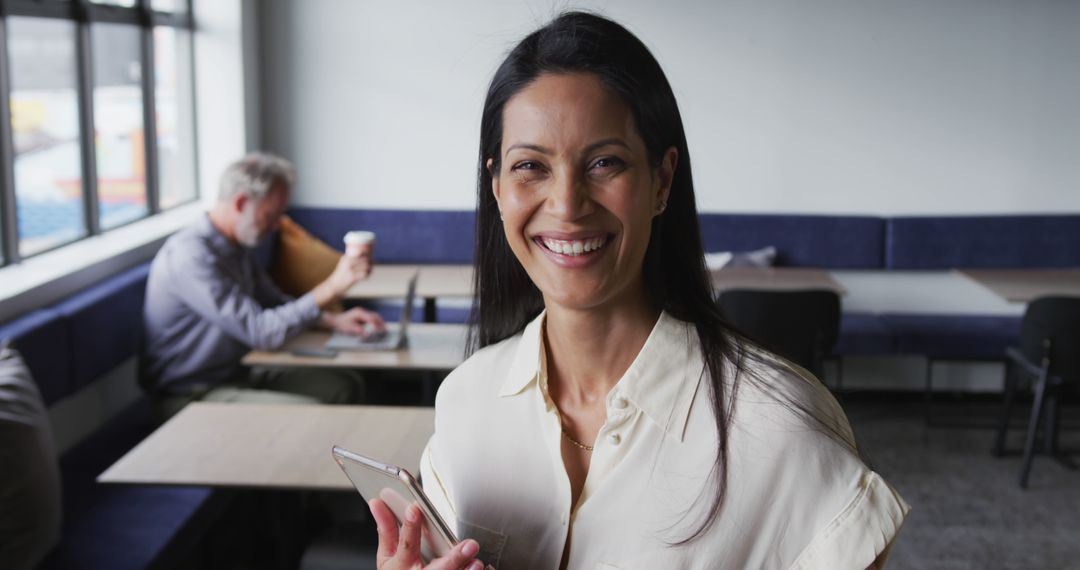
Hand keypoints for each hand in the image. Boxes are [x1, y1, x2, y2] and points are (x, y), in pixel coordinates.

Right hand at [312, 250, 372, 306]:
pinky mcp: (353, 277)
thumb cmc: (341, 276)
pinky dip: (367, 275)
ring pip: (366, 266)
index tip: (370, 260)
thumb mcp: (344, 264)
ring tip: (369, 272)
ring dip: (370, 269)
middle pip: (365, 259)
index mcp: (346, 258)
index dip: (368, 256)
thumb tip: (364, 256)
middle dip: (370, 263)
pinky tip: (366, 277)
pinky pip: (365, 274)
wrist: (334, 286)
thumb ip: (351, 260)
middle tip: (370, 268)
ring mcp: (350, 269)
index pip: (361, 253)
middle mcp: (348, 262)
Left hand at [321, 307, 385, 335]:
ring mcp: (362, 312)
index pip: (371, 318)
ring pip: (374, 316)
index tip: (379, 330)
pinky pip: (372, 317)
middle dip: (381, 322)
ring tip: (384, 328)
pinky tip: (378, 326)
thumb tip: (367, 334)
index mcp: (359, 313)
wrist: (336, 320)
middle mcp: (362, 311)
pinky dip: (376, 321)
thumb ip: (358, 331)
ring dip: (380, 322)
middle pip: (375, 316)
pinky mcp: (362, 315)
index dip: (376, 324)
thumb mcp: (349, 328)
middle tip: (385, 329)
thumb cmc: (342, 324)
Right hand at [370, 499, 485, 569]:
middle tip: (470, 545)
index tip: (415, 509)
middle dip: (454, 559)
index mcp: (401, 566)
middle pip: (437, 569)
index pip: (406, 545)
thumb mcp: (387, 556)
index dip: (410, 527)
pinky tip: (480, 568)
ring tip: (477, 562)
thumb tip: (377, 503)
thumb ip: (385, 529)